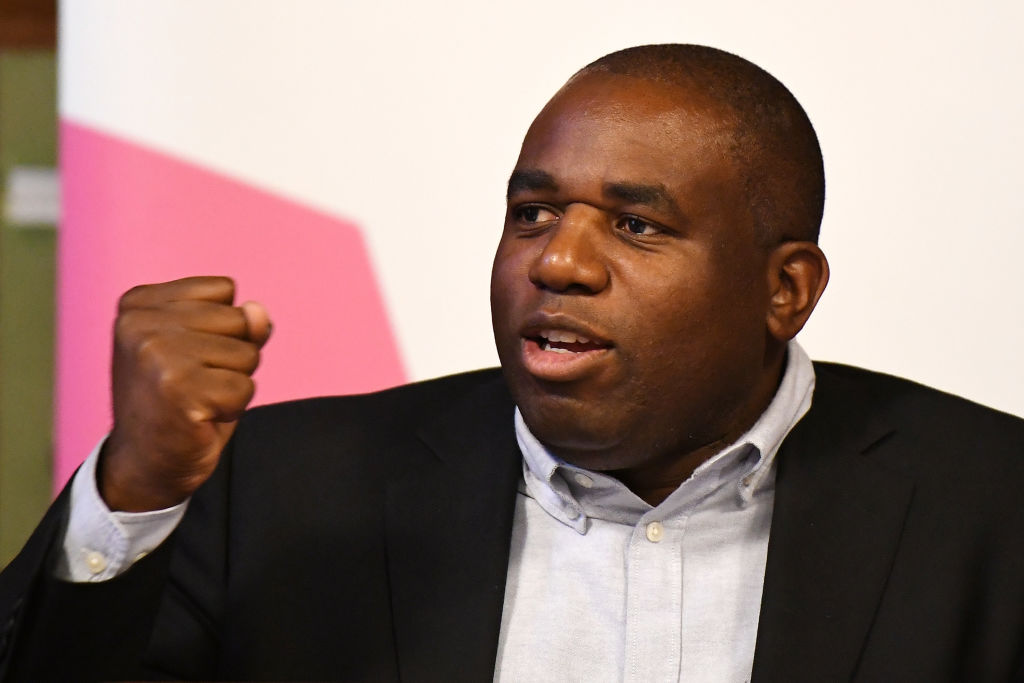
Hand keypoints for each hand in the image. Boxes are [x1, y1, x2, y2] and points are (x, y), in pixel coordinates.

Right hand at [99, 276, 271, 511]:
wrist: (145, 464)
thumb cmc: (179, 402)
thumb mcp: (208, 350)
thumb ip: (239, 324)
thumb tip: (259, 312)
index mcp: (140, 303)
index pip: (224, 289)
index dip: (222, 329)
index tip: (187, 358)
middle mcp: (139, 322)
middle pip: (239, 319)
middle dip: (231, 357)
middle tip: (194, 384)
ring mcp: (155, 353)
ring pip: (247, 354)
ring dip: (233, 384)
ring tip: (196, 400)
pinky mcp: (177, 386)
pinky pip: (245, 387)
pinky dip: (233, 408)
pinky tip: (199, 418)